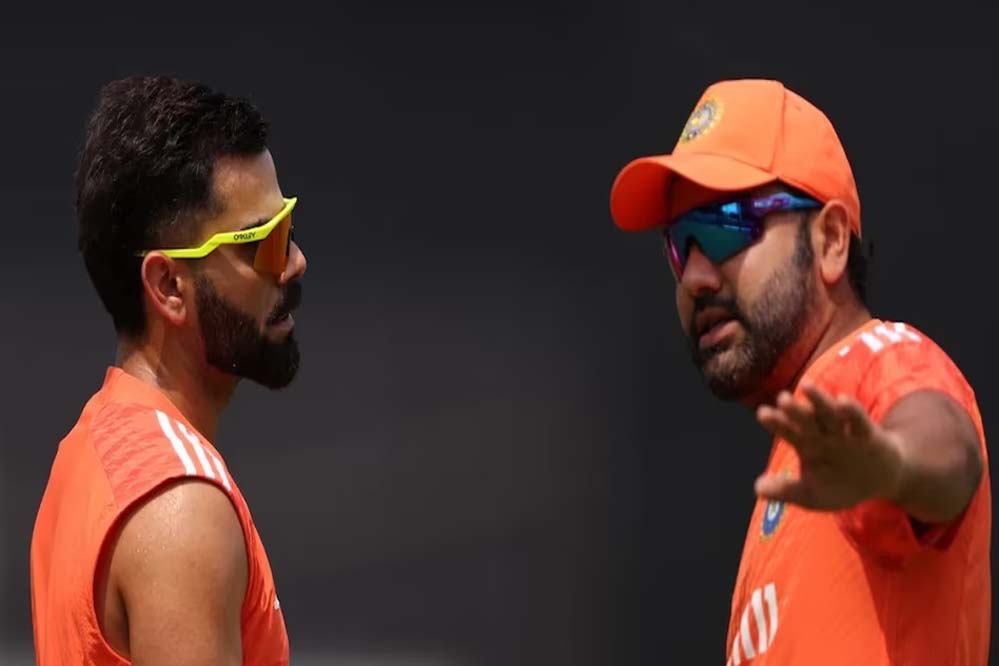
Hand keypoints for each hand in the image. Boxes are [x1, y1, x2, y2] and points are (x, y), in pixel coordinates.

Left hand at [754, 382, 903, 510]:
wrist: (880, 481)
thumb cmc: (840, 484)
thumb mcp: (811, 494)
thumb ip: (786, 491)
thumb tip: (757, 489)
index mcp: (807, 444)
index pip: (789, 431)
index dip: (777, 422)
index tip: (763, 413)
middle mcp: (823, 434)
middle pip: (807, 420)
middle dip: (795, 410)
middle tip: (782, 398)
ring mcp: (845, 433)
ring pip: (830, 414)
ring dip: (819, 401)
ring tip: (806, 386)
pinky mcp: (868, 436)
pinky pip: (859, 421)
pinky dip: (852, 412)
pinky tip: (842, 401)